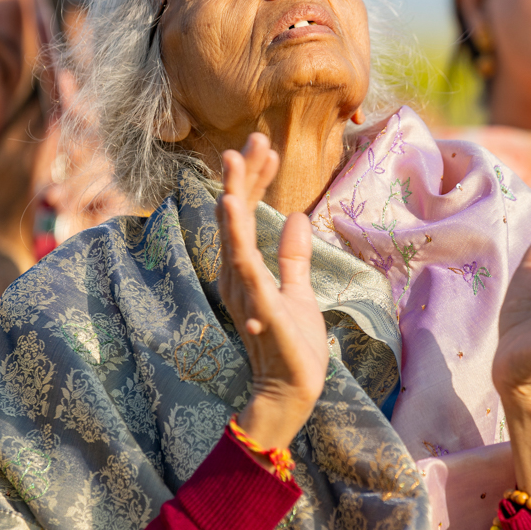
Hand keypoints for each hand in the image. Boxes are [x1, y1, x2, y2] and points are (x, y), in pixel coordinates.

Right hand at [218, 133, 328, 455]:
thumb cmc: (292, 346)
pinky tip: (231, 207)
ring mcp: (245, 291)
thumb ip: (293, 256)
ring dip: (234, 196)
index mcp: (246, 270)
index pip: (247, 216)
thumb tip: (299, 217)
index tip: (265, 146)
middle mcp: (236, 277)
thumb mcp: (298, 292)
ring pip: (234, 235)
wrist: (292, 391)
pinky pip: (244, 266)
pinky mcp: (258, 306)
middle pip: (236, 217)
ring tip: (234, 162)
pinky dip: (237, 235)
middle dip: (244, 176)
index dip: (254, 180)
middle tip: (254, 138)